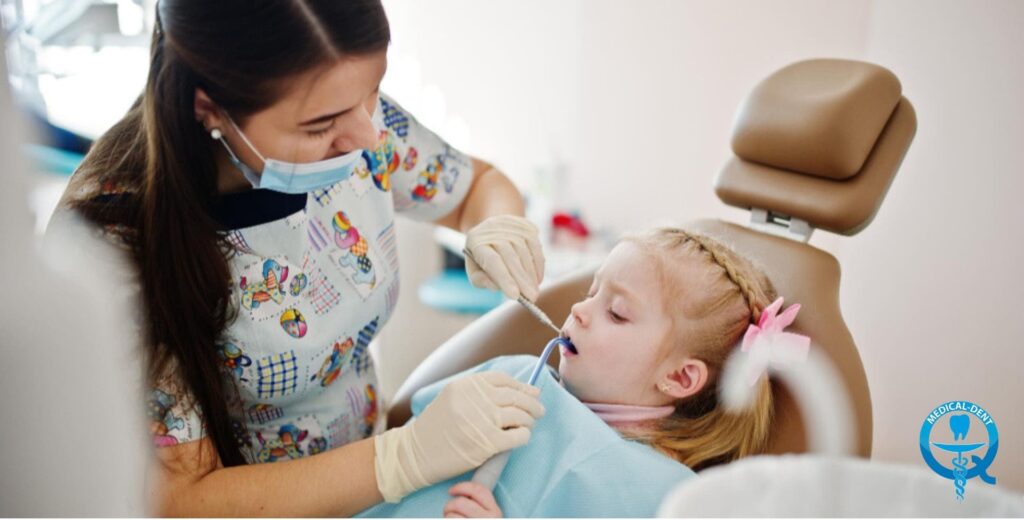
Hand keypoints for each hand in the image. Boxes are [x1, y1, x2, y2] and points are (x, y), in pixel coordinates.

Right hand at [374, 372, 543, 502]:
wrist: (415, 453)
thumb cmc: (434, 428)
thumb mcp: (451, 398)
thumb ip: (477, 392)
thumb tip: (516, 391)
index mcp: (466, 385)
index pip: (503, 380)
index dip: (521, 386)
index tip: (532, 391)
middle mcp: (476, 399)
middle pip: (516, 396)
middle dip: (532, 403)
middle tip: (539, 410)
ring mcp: (482, 420)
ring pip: (521, 415)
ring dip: (530, 420)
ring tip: (530, 424)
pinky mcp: (488, 442)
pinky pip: (518, 436)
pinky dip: (524, 436)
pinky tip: (522, 437)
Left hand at [444, 481, 502, 517]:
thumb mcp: (486, 514)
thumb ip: (479, 503)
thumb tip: (462, 490)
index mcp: (495, 511)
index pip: (479, 490)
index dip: (462, 486)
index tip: (451, 490)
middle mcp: (490, 519)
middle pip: (461, 503)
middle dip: (449, 505)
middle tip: (448, 511)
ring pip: (452, 515)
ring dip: (448, 517)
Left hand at [464, 215, 544, 300]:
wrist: (491, 231)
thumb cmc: (482, 257)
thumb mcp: (474, 270)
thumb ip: (481, 280)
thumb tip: (496, 286)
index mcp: (476, 241)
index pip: (492, 261)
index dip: (504, 278)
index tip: (515, 295)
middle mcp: (492, 230)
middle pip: (511, 257)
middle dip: (522, 280)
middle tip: (531, 298)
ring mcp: (510, 226)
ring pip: (525, 252)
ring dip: (531, 274)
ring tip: (534, 291)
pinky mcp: (525, 226)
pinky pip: (536, 246)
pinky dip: (538, 265)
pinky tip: (538, 278)